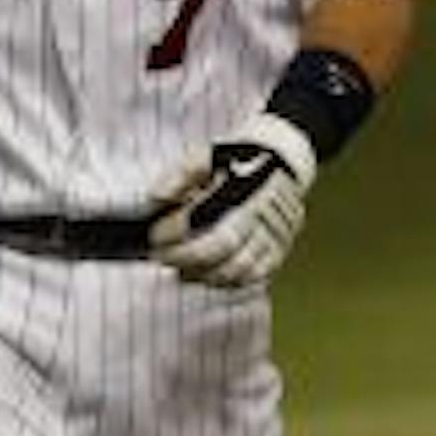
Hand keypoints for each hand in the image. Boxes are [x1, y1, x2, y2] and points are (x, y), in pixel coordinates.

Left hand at [151, 111, 315, 288]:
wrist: (280, 161)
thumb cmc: (236, 160)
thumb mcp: (207, 154)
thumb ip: (182, 173)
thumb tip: (157, 196)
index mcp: (248, 186)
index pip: (207, 214)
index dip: (179, 231)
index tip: (156, 235)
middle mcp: (266, 213)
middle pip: (223, 247)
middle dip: (186, 257)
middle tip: (161, 256)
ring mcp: (276, 236)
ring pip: (239, 268)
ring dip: (203, 274)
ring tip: (178, 267)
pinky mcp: (278, 253)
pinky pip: (253, 276)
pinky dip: (226, 281)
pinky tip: (203, 275)